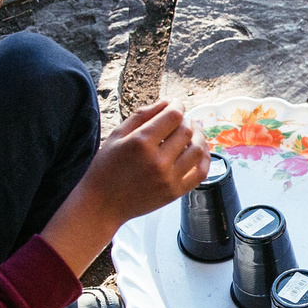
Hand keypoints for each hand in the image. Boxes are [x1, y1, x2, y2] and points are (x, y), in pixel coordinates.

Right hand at [41, 101, 207, 271]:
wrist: (102, 205)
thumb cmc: (106, 168)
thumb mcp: (117, 135)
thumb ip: (142, 115)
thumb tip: (168, 102)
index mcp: (141, 142)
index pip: (173, 116)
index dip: (178, 105)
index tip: (176, 104)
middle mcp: (157, 161)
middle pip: (186, 131)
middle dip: (186, 120)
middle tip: (181, 120)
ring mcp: (168, 179)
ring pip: (198, 150)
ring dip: (199, 136)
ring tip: (194, 132)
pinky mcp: (174, 193)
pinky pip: (201, 173)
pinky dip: (205, 159)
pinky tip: (200, 151)